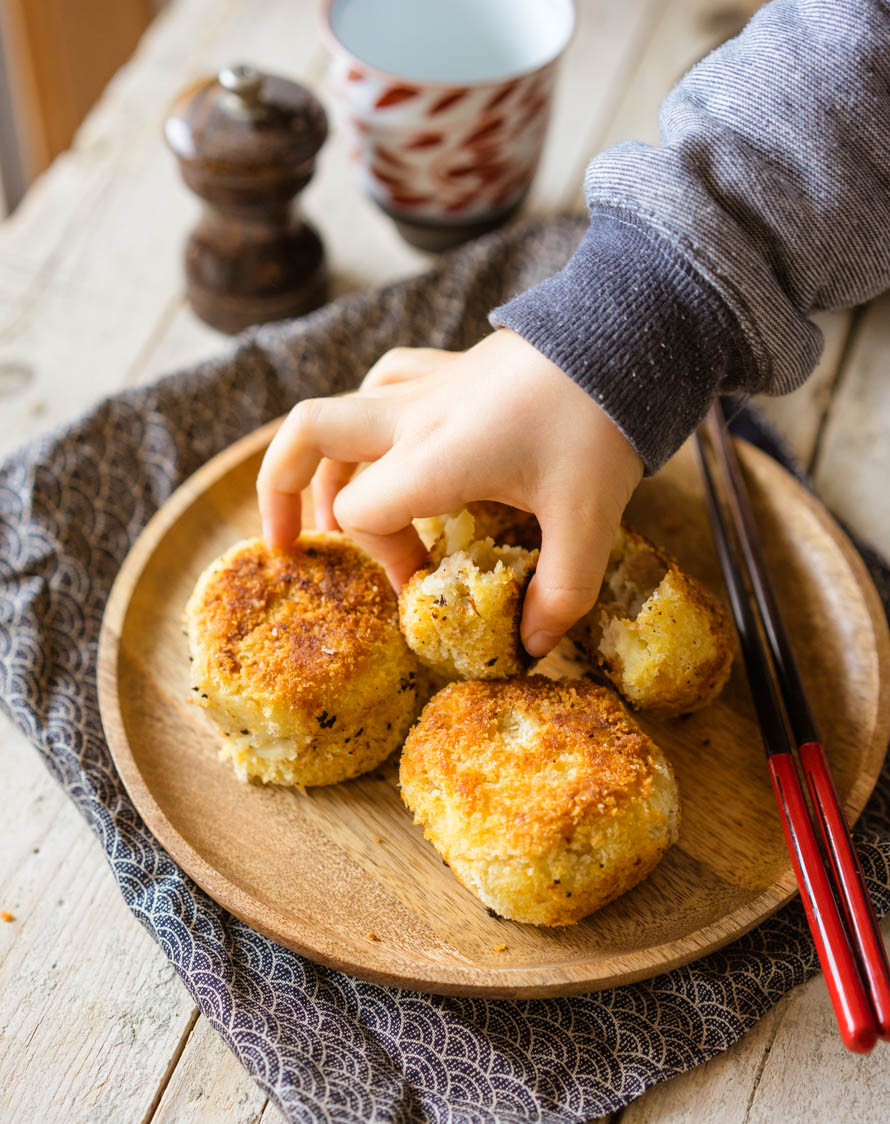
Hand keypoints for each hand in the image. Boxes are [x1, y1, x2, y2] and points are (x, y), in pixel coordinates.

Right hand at [256, 329, 642, 656]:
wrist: (627, 333)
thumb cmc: (602, 423)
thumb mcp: (589, 520)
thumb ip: (560, 591)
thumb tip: (532, 646)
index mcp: (435, 457)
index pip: (358, 512)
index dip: (381, 561)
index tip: (424, 586)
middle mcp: (413, 416)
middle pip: (306, 437)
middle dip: (280, 492)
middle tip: (290, 545)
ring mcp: (427, 384)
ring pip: (336, 408)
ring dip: (321, 461)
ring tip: (332, 510)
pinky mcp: (448, 366)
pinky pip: (381, 382)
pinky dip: (365, 416)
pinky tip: (386, 440)